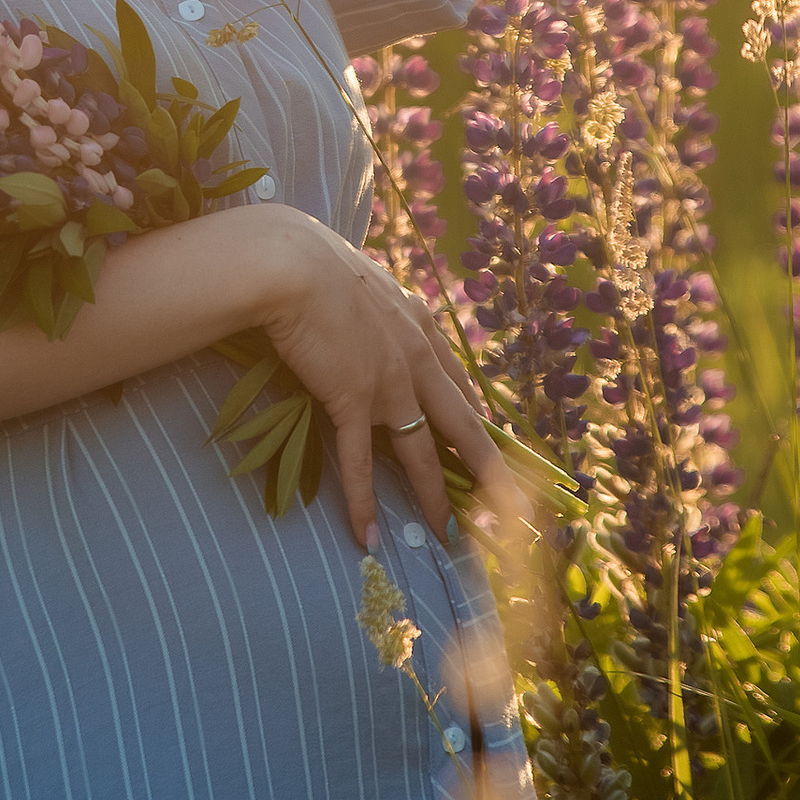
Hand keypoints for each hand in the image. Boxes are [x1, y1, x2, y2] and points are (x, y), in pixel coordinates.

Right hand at [245, 206, 492, 549]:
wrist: (291, 265)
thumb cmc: (314, 263)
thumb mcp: (365, 280)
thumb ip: (378, 303)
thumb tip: (369, 303)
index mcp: (421, 327)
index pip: (461, 385)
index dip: (479, 421)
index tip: (492, 448)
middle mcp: (416, 359)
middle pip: (464, 427)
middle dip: (490, 473)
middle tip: (508, 508)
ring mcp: (389, 384)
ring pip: (422, 455)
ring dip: (436, 501)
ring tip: (450, 537)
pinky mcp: (352, 401)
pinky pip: (360, 463)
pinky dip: (363, 504)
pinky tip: (369, 536)